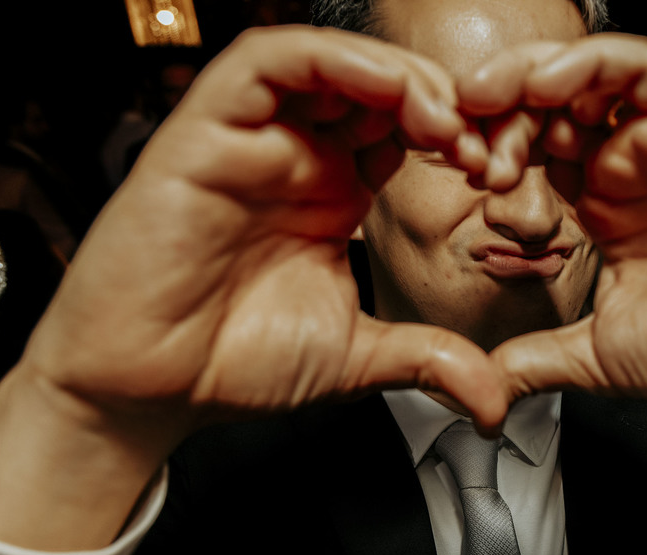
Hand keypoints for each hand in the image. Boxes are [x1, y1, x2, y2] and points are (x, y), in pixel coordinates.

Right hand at [37, 26, 504, 438]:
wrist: (149, 392)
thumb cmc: (232, 361)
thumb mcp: (357, 355)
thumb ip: (429, 360)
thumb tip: (494, 401)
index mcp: (334, 193)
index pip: (407, 129)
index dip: (459, 134)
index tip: (498, 171)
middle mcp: (297, 157)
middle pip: (378, 86)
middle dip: (441, 99)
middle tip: (481, 141)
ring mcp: (252, 143)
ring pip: (326, 62)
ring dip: (394, 74)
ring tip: (441, 116)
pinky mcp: (204, 134)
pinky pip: (261, 64)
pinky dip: (326, 60)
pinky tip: (381, 87)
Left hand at [460, 35, 646, 451]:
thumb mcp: (596, 355)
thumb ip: (535, 360)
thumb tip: (478, 390)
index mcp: (607, 205)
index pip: (534, 148)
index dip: (486, 146)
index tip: (450, 169)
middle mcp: (635, 166)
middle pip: (553, 102)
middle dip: (496, 108)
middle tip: (460, 135)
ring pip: (593, 71)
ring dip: (532, 74)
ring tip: (487, 97)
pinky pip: (646, 68)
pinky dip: (592, 64)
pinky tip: (545, 86)